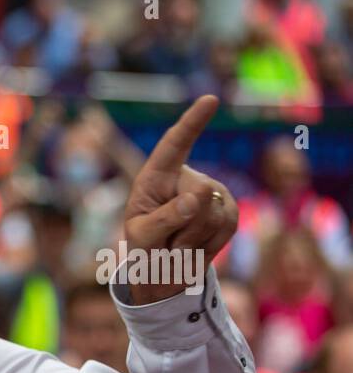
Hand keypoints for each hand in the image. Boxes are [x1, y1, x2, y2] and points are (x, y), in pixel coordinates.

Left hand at [122, 95, 237, 303]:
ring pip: (212, 215)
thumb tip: (197, 197)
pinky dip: (208, 246)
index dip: (192, 123)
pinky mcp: (230, 211)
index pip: (174, 146)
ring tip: (177, 244)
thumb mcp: (142, 237)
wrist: (163, 271)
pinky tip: (195, 247)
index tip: (210, 101)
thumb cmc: (145, 248)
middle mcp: (188, 178)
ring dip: (192, 240)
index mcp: (157, 177)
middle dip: (181, 227)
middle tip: (166, 241)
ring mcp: (213, 193)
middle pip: (198, 195)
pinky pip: (226, 228)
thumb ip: (163, 219)